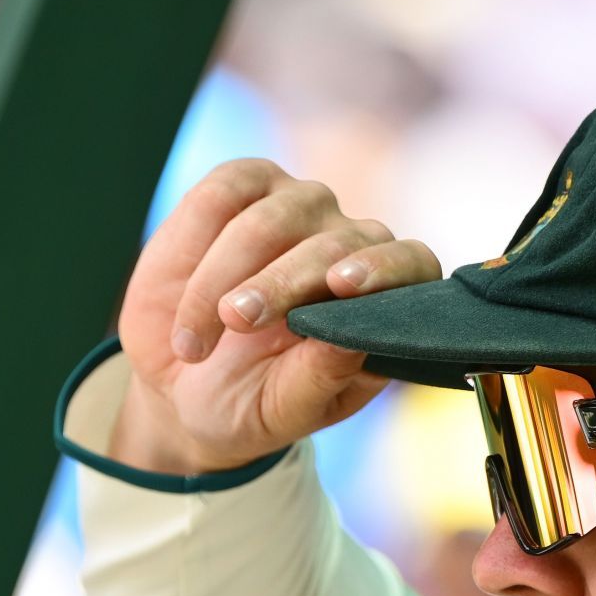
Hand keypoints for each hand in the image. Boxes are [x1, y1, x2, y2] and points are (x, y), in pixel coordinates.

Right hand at [110, 158, 440, 473]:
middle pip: (334, 243)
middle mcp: (351, 245)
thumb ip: (321, 376)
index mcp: (382, 302)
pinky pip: (225, 190)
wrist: (183, 383)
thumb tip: (349, 339)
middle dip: (280, 282)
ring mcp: (300, 209)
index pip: (412, 265)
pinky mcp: (244, 187)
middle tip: (237, 320)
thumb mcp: (287, 408)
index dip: (386, 269)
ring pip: (274, 216)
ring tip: (198, 334)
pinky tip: (185, 287)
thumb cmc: (253, 401)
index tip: (343, 286)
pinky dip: (197, 236)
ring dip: (227, 271)